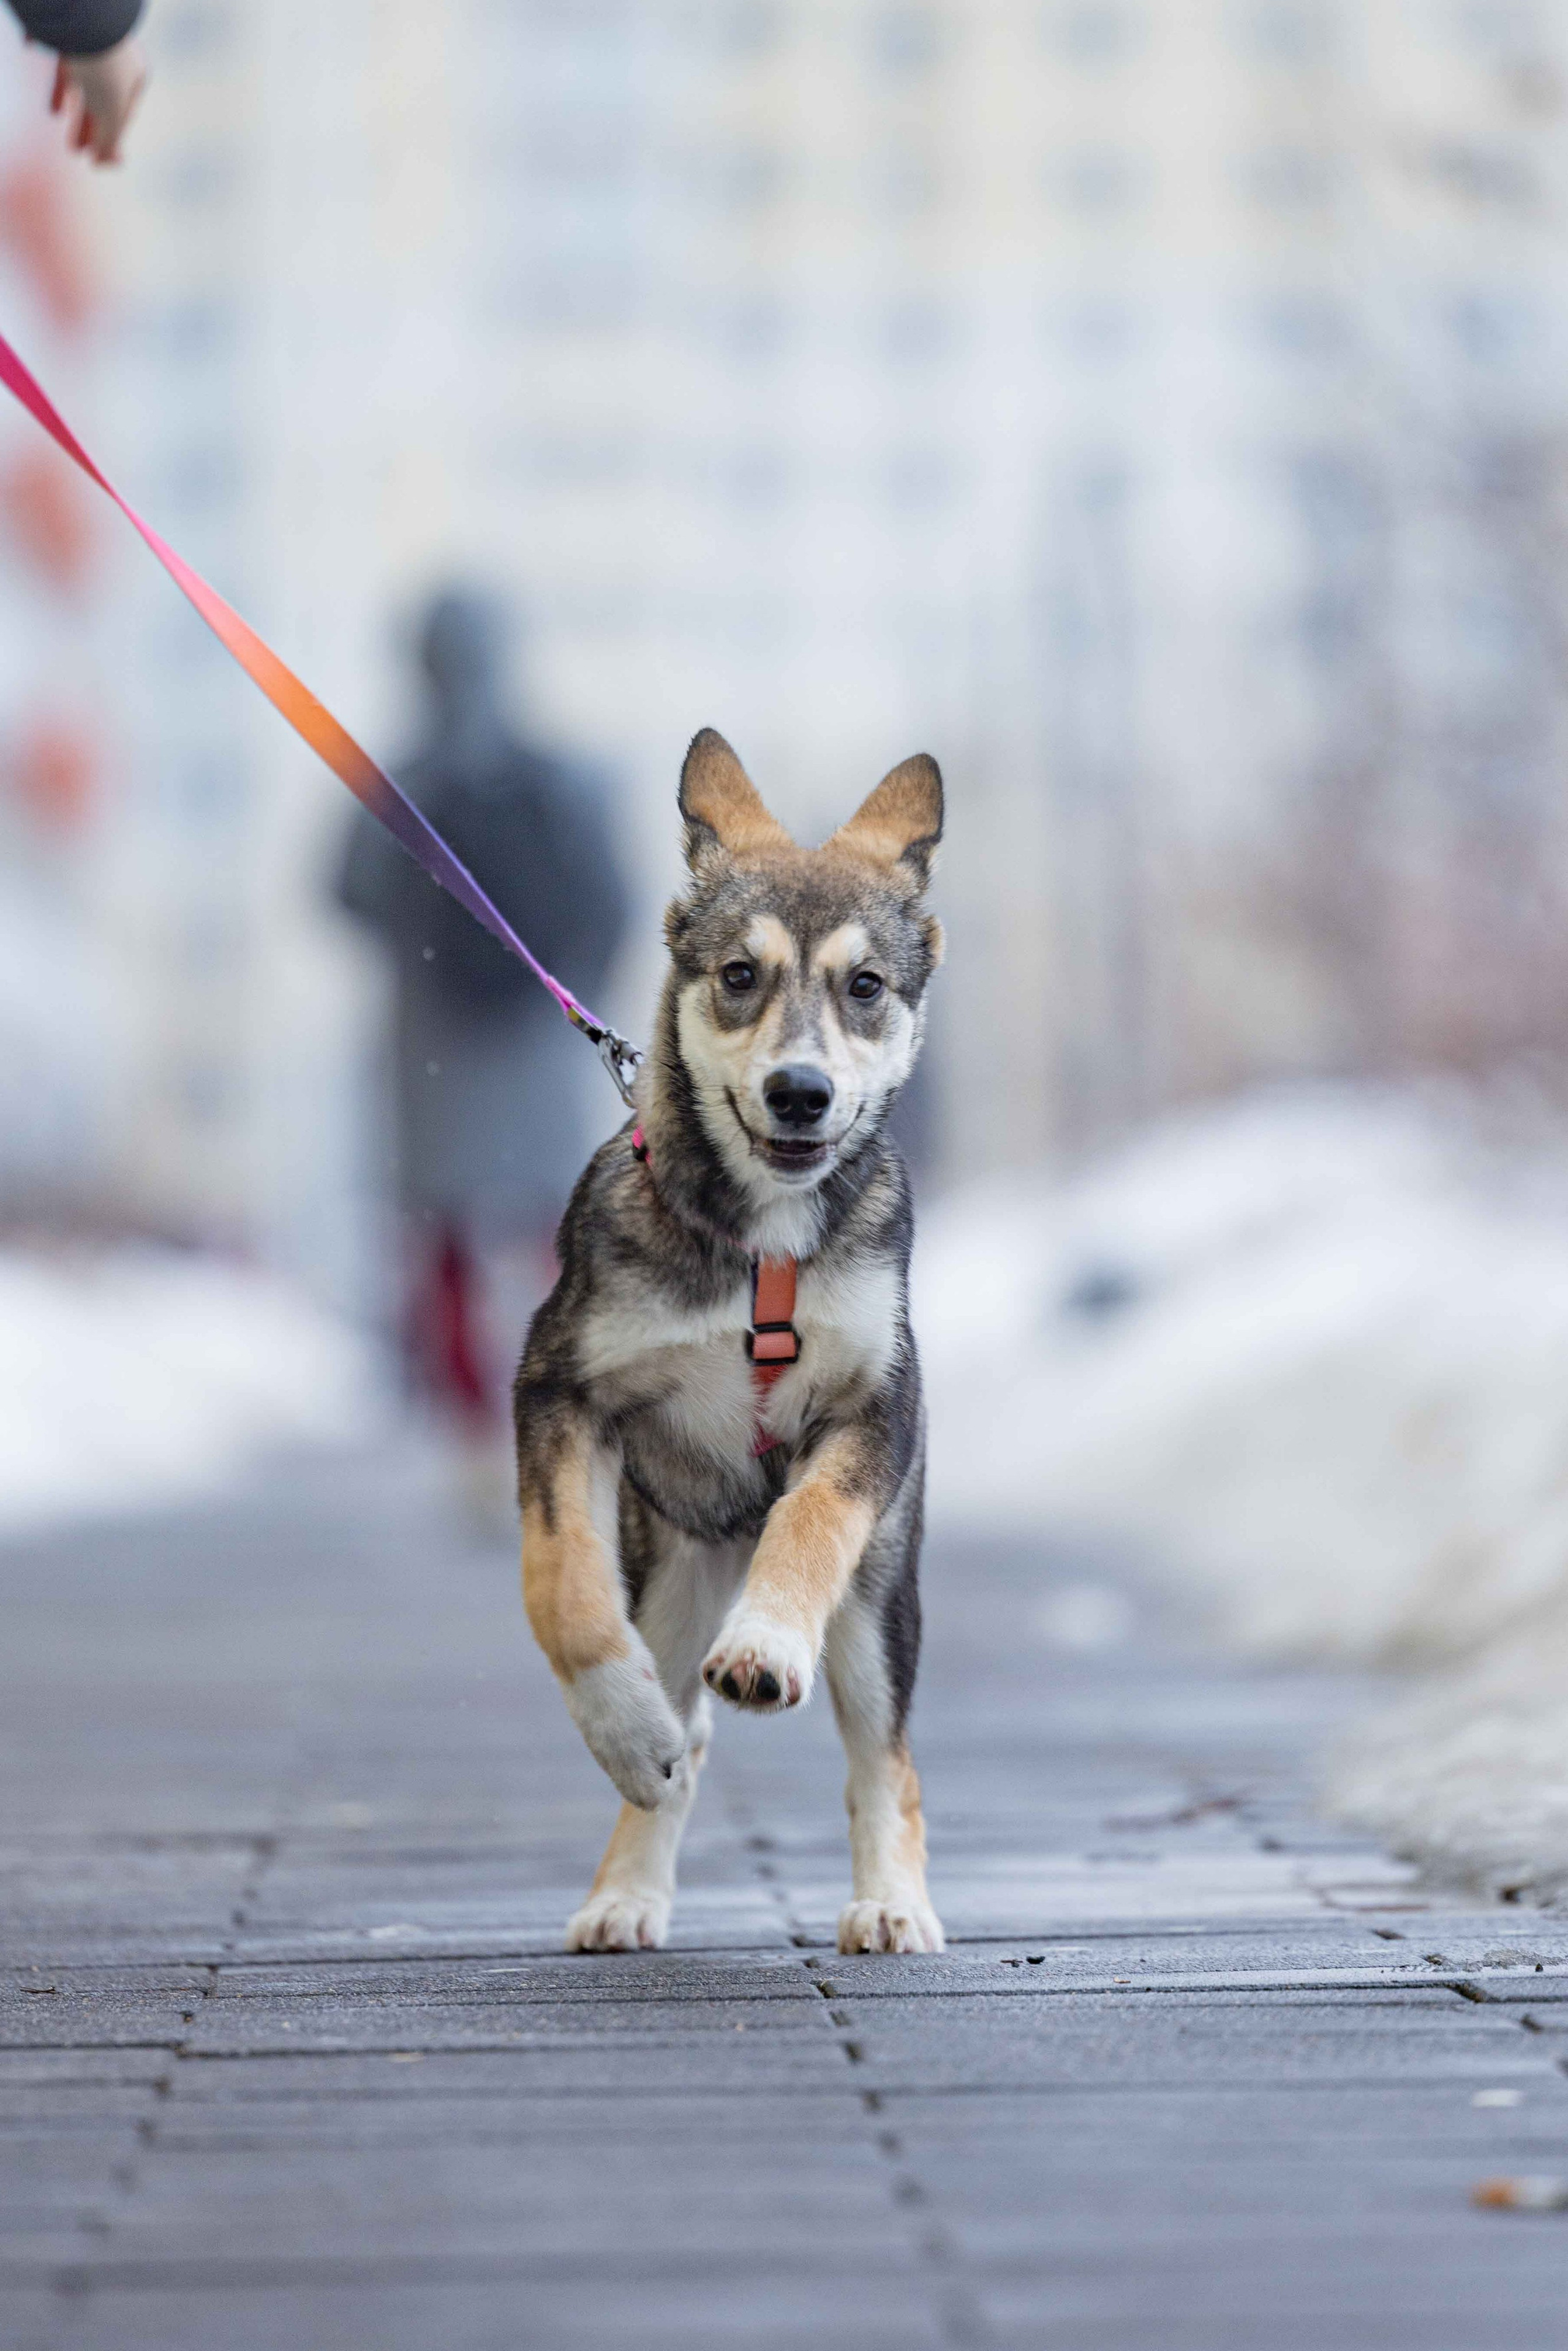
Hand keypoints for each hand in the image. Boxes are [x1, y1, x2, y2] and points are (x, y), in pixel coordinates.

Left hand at [49, 37, 146, 165]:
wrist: (80, 18)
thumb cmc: (104, 67)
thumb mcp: (111, 110)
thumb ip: (110, 138)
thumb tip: (107, 163)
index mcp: (136, 75)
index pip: (125, 114)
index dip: (112, 140)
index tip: (98, 162)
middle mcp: (116, 61)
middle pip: (103, 103)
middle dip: (92, 130)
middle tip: (80, 152)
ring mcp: (91, 48)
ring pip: (84, 87)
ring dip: (76, 114)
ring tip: (67, 134)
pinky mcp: (66, 40)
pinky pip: (62, 68)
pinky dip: (60, 91)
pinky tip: (54, 110)